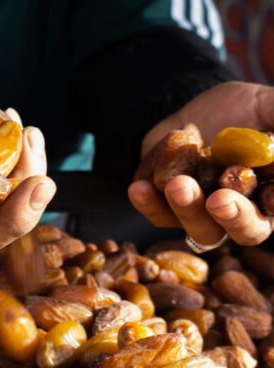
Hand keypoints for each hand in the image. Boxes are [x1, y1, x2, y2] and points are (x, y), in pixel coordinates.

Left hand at [128, 81, 273, 245]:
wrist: (185, 109)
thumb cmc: (234, 110)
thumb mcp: (262, 105)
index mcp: (270, 190)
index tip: (270, 195)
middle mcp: (239, 211)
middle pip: (245, 231)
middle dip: (233, 216)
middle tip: (219, 200)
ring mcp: (203, 216)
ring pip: (201, 229)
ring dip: (189, 210)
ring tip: (177, 184)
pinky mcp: (169, 212)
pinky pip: (159, 216)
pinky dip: (149, 204)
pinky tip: (139, 188)